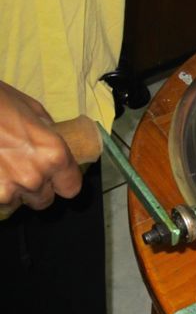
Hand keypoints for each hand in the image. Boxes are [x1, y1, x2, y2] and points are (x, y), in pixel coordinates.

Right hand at [0, 82, 81, 214]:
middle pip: (43, 200)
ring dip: (10, 190)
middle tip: (22, 168)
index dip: (63, 182)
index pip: (71, 188)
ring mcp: (6, 189)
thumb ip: (49, 134)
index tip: (56, 177)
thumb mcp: (34, 111)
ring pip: (15, 202)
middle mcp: (34, 177)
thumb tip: (51, 144)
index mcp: (54, 156)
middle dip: (36, 188)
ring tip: (1, 165)